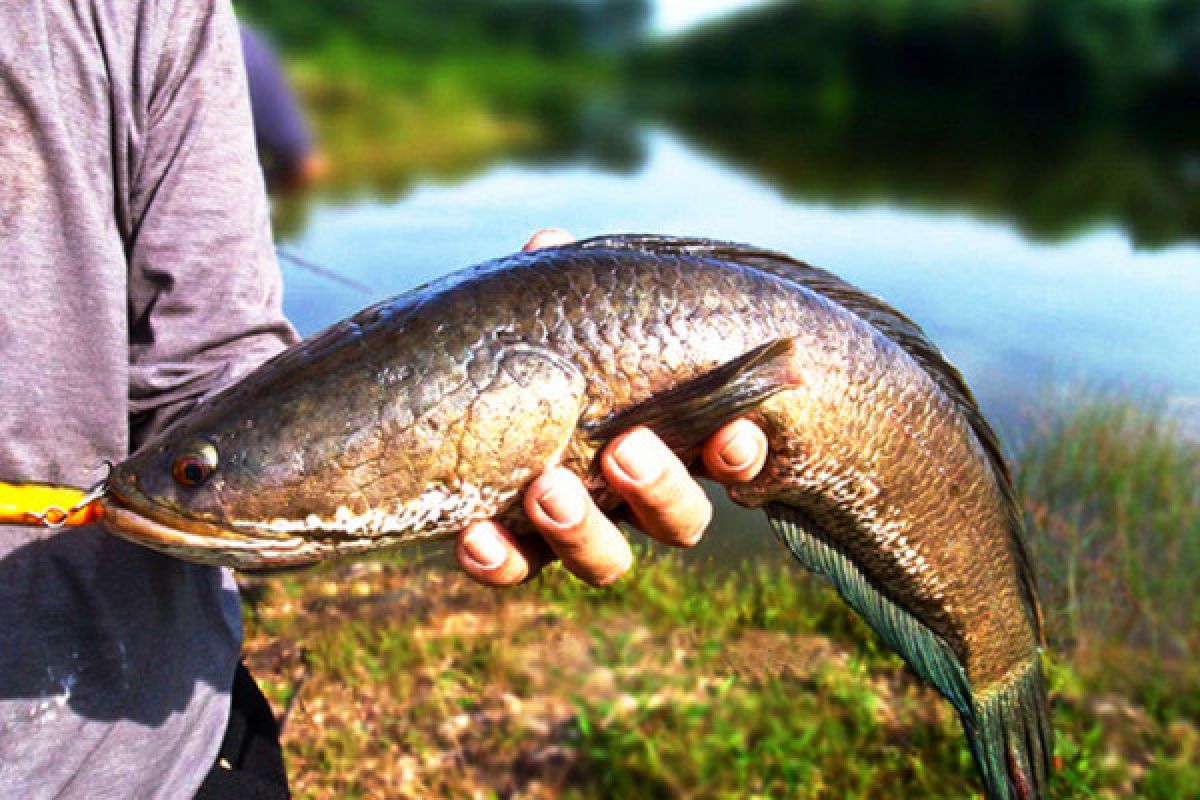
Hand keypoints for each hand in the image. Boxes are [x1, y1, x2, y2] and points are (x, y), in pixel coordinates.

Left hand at [453, 229, 769, 586]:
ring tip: (546, 489)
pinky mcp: (521, 549)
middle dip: (659, 489)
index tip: (733, 435)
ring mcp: (584, 528)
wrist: (475, 404)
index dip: (740, 458)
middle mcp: (637, 496)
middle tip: (626, 450)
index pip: (727, 457)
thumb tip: (549, 242)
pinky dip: (500, 559)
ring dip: (583, 530)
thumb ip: (564, 294)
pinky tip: (472, 533)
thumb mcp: (561, 322)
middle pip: (679, 521)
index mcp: (670, 437)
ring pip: (609, 559)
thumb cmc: (548, 357)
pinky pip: (520, 569)